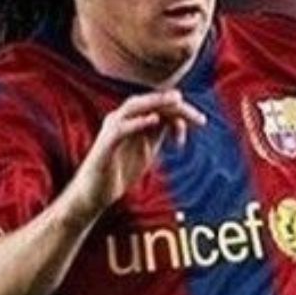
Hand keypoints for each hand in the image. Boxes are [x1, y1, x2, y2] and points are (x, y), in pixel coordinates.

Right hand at [72, 90, 206, 213]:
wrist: (95, 193)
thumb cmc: (120, 170)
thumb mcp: (146, 149)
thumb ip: (158, 133)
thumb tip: (179, 122)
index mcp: (132, 120)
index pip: (158, 105)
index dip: (180, 110)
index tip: (200, 123)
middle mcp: (121, 119)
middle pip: (149, 102)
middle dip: (175, 105)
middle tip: (198, 116)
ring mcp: (111, 129)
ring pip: (133, 107)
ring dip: (157, 102)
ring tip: (177, 101)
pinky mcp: (105, 144)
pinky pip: (120, 128)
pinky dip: (137, 122)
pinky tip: (153, 120)